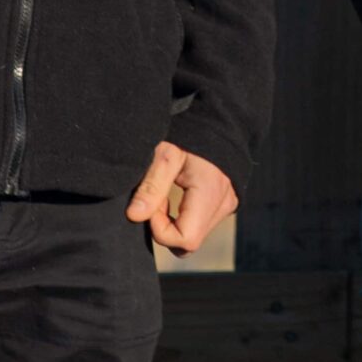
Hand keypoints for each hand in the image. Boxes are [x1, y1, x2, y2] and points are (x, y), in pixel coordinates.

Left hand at [127, 141, 239, 256]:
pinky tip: (178, 194)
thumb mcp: (165, 154)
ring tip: (167, 193)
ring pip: (194, 236)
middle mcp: (224, 204)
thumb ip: (151, 186)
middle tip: (157, 198)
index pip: (185, 239)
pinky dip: (184, 217)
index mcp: (210, 193)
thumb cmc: (190, 133)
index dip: (161, 228)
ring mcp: (228, 205)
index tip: (152, 202)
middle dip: (165, 227)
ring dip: (174, 222)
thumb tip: (134, 217)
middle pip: (188, 243)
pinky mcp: (226, 203)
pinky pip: (201, 225)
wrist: (219, 118)